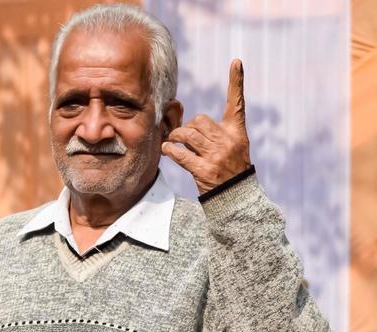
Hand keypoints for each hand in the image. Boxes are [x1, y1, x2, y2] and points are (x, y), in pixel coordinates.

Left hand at [161, 59, 251, 194]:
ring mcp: (216, 156)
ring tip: (173, 141)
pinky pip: (182, 155)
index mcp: (237, 132)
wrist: (236, 197)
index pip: (237, 103)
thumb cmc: (230, 169)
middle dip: (189, 127)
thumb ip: (216, 133)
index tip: (236, 61)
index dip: (236, 82)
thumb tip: (187, 125)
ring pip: (189, 135)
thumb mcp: (233, 147)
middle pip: (200, 121)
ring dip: (177, 137)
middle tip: (185, 137)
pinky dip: (171, 151)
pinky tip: (166, 150)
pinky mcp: (204, 171)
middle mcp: (228, 141)